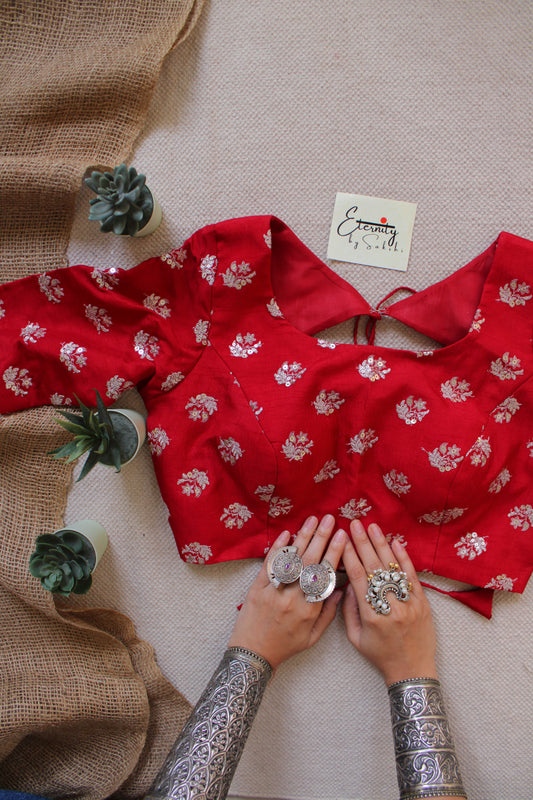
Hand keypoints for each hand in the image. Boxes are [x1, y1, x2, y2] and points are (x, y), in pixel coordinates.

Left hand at [228, 515, 345, 669]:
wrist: (253, 655)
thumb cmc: (285, 647)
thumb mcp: (312, 637)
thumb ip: (328, 614)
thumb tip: (342, 590)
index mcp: (309, 610)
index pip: (325, 575)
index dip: (335, 553)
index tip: (342, 536)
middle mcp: (293, 598)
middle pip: (310, 562)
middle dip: (321, 538)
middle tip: (330, 519)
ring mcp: (274, 592)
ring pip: (291, 560)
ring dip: (303, 537)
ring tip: (313, 520)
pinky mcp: (257, 588)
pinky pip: (269, 565)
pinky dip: (278, 549)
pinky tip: (287, 534)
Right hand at [342, 520, 437, 685]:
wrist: (412, 671)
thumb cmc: (380, 656)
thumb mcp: (356, 639)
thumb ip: (348, 612)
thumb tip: (346, 586)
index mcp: (372, 616)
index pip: (358, 578)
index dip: (349, 556)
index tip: (342, 539)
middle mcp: (391, 606)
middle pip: (374, 568)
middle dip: (362, 543)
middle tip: (354, 524)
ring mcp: (409, 603)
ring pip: (393, 568)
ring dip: (382, 545)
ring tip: (373, 527)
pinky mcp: (422, 603)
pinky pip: (412, 577)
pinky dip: (404, 559)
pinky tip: (396, 543)